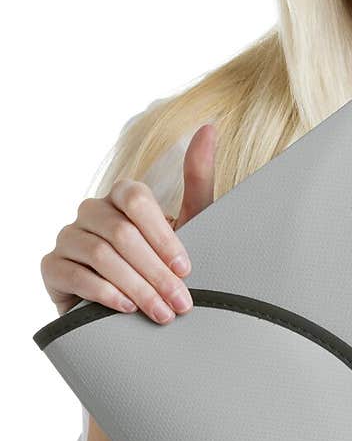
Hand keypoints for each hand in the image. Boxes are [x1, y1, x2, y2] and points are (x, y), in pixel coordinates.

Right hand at [41, 123, 216, 322]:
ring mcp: (68, 237)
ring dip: (135, 287)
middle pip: (121, 233)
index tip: (185, 269)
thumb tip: (209, 128)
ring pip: (100, 255)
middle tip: (180, 303)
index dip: (162, 236)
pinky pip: (74, 275)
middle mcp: (91, 210)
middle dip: (155, 273)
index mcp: (122, 195)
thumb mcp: (190, 222)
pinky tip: (125, 308)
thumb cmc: (161, 260)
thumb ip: (198, 178)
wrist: (128, 304)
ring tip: (160, 312)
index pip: (136, 200)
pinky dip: (103, 293)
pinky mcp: (52, 267)